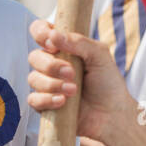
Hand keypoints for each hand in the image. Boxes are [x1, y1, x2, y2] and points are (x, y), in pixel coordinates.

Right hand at [27, 20, 139, 145]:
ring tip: (73, 90)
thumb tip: (53, 35)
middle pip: (34, 57)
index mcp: (63, 48)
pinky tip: (63, 102)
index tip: (51, 42)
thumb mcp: (100, 55)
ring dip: (52, 84)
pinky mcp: (44, 105)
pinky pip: (33, 99)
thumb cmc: (108, 83)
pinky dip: (47, 99)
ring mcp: (47, 85)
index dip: (40, 33)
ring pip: (33, 79)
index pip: (40, 31)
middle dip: (51, 65)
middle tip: (71, 73)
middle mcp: (52, 64)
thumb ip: (78, 41)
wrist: (112, 114)